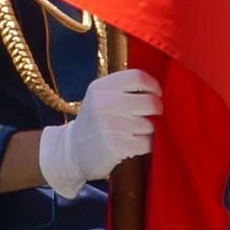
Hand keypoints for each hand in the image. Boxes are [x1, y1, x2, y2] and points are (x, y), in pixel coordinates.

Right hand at [35, 70, 161, 197]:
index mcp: (101, 87)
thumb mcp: (100, 98)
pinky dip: (145, 146)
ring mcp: (109, 126)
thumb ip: (124, 90)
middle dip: (156, 110)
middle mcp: (104, 104)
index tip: (156, 94)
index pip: (138, 77)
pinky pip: (146, 143)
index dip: (153, 86)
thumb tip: (158, 92)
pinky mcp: (115, 147)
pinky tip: (134, 145)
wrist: (71, 152)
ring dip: (149, 131)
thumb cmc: (93, 123)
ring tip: (135, 133)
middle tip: (151, 116)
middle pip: (149, 102)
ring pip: (149, 125)